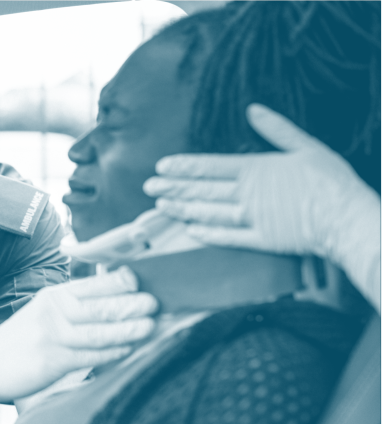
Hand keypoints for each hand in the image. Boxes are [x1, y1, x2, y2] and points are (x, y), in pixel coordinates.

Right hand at [0, 266, 157, 408]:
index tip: (146, 281)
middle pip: (100, 305)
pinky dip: (113, 352)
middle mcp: (55, 311)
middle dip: (132, 304)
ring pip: (99, 330)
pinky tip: (130, 349)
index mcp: (56, 296)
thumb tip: (117, 297)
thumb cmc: (24, 339)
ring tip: (152, 325)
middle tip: (157, 302)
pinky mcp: (52, 360)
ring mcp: (53, 336)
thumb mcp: (46, 312)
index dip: (122, 281)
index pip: (94, 284)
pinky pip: (90, 355)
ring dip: (128, 328)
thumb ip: (76, 305)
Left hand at [143, 104, 379, 262]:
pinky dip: (207, 234)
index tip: (161, 167)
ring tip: (161, 207)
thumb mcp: (306, 146)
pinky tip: (190, 231)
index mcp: (256, 168)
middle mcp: (248, 194)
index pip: (210, 166)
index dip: (183, 167)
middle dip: (173, 188)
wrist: (346, 217)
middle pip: (202, 190)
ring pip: (209, 213)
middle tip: (149, 187)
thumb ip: (276, 130)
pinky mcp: (260, 241)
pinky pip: (227, 237)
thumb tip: (253, 110)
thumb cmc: (329, 181)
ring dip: (183, 209)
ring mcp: (252, 219)